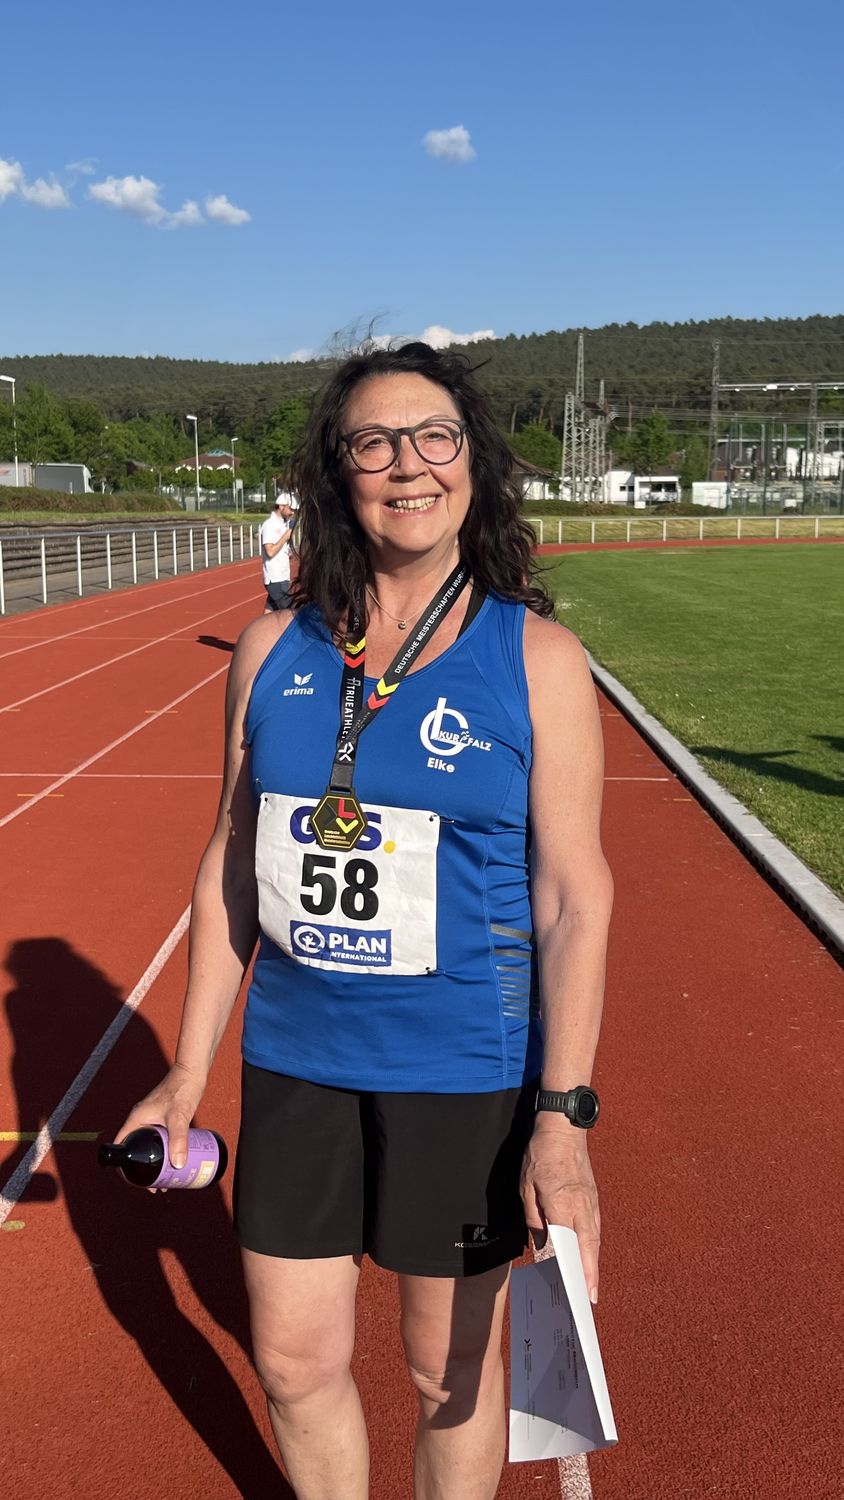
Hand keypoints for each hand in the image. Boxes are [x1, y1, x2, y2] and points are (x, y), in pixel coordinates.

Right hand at [114, 1063, 205, 1183]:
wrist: (193, 1072)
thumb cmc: (183, 1089)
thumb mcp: (180, 1116)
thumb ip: (179, 1139)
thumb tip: (178, 1165)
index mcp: (136, 1120)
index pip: (122, 1147)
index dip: (126, 1167)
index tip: (139, 1182)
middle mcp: (140, 1120)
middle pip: (136, 1150)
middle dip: (144, 1170)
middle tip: (158, 1186)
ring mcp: (151, 1119)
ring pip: (149, 1147)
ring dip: (155, 1163)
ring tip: (168, 1179)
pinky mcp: (163, 1119)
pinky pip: (159, 1141)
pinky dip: (164, 1152)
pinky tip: (176, 1160)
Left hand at [520, 1118, 600, 1301]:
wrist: (564, 1127)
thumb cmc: (541, 1154)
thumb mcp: (526, 1186)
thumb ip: (533, 1218)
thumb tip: (540, 1245)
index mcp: (561, 1201)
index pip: (567, 1242)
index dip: (571, 1267)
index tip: (574, 1288)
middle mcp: (581, 1205)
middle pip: (588, 1246)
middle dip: (590, 1274)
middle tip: (590, 1299)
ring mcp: (591, 1201)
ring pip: (594, 1239)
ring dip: (593, 1264)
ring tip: (590, 1287)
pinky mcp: (593, 1198)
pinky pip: (594, 1228)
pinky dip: (593, 1247)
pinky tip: (589, 1258)